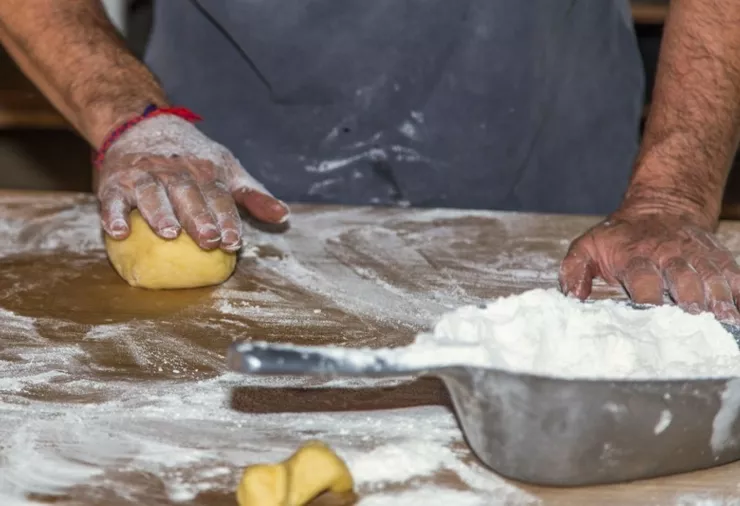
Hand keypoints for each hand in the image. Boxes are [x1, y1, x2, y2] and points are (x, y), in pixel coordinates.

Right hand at [96, 114, 289, 250]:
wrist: (141, 123)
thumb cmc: (193, 156)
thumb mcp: (228, 169)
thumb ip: (254, 196)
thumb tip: (284, 217)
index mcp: (206, 170)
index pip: (219, 196)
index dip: (227, 219)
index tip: (233, 242)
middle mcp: (175, 171)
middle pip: (188, 194)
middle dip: (199, 217)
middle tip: (208, 240)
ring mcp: (144, 175)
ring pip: (151, 193)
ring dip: (159, 213)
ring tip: (169, 233)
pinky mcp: (115, 182)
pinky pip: (112, 199)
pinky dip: (113, 215)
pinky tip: (118, 232)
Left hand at [559, 207, 739, 323]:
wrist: (661, 205)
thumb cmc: (619, 236)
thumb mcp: (587, 246)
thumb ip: (574, 269)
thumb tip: (572, 296)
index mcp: (636, 257)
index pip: (643, 278)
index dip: (648, 298)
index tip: (651, 318)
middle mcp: (670, 256)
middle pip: (684, 280)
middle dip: (690, 303)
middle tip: (695, 326)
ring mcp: (697, 257)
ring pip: (713, 279)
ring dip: (720, 301)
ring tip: (725, 323)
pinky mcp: (719, 258)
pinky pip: (735, 276)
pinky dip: (739, 294)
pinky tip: (738, 316)